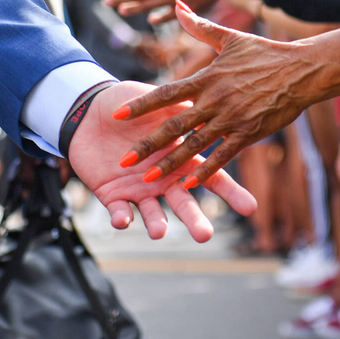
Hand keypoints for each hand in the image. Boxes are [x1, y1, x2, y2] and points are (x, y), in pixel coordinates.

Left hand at [68, 81, 256, 241]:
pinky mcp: (113, 195)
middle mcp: (164, 180)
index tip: (250, 208)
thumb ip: (182, 108)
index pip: (211, 176)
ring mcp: (139, 190)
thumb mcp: (159, 102)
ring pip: (153, 213)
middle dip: (194, 221)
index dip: (230, 193)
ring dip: (157, 224)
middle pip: (184, 204)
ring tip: (161, 232)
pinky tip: (123, 221)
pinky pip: (118, 211)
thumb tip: (212, 104)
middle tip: (205, 236)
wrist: (89, 112)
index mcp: (180, 158)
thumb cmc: (128, 104)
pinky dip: (121, 218)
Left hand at [108, 1, 323, 188]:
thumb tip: (176, 5)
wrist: (302, 70)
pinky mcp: (249, 133)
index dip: (141, 105)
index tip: (118, 115)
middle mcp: (215, 100)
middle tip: (124, 159)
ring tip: (149, 178)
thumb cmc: (265, 53)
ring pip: (194, 145)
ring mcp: (232, 119)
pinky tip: (188, 184)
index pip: (166, 93)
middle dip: (147, 144)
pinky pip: (223, 155)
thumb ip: (199, 26)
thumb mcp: (230, 38)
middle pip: (174, 125)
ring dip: (170, 163)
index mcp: (206, 78)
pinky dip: (205, 170)